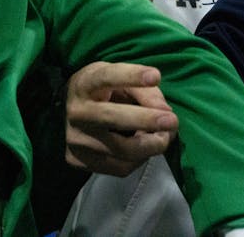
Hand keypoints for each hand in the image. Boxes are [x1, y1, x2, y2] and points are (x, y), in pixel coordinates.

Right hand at [65, 62, 177, 176]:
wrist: (71, 113)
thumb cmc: (102, 92)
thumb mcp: (120, 80)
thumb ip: (145, 90)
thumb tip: (165, 111)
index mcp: (84, 84)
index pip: (106, 77)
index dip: (131, 76)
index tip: (155, 76)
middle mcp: (76, 112)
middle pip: (112, 118)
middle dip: (146, 120)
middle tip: (172, 121)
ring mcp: (76, 139)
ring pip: (121, 149)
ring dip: (150, 145)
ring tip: (164, 137)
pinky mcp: (79, 161)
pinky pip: (119, 167)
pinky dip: (139, 159)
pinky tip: (144, 148)